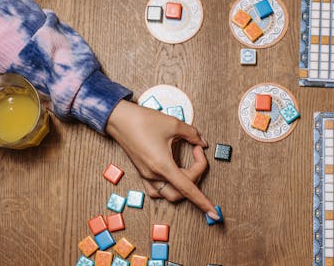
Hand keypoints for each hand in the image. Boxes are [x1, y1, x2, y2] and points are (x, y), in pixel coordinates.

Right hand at [105, 100, 219, 219]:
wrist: (119, 119)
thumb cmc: (143, 120)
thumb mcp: (173, 124)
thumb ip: (192, 134)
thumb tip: (202, 143)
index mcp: (162, 166)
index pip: (187, 189)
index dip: (202, 202)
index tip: (214, 214)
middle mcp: (153, 175)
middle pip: (181, 191)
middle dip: (195, 175)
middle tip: (197, 151)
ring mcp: (146, 175)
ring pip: (169, 193)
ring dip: (183, 183)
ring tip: (188, 161)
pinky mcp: (142, 172)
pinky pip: (157, 189)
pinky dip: (170, 184)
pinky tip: (175, 170)